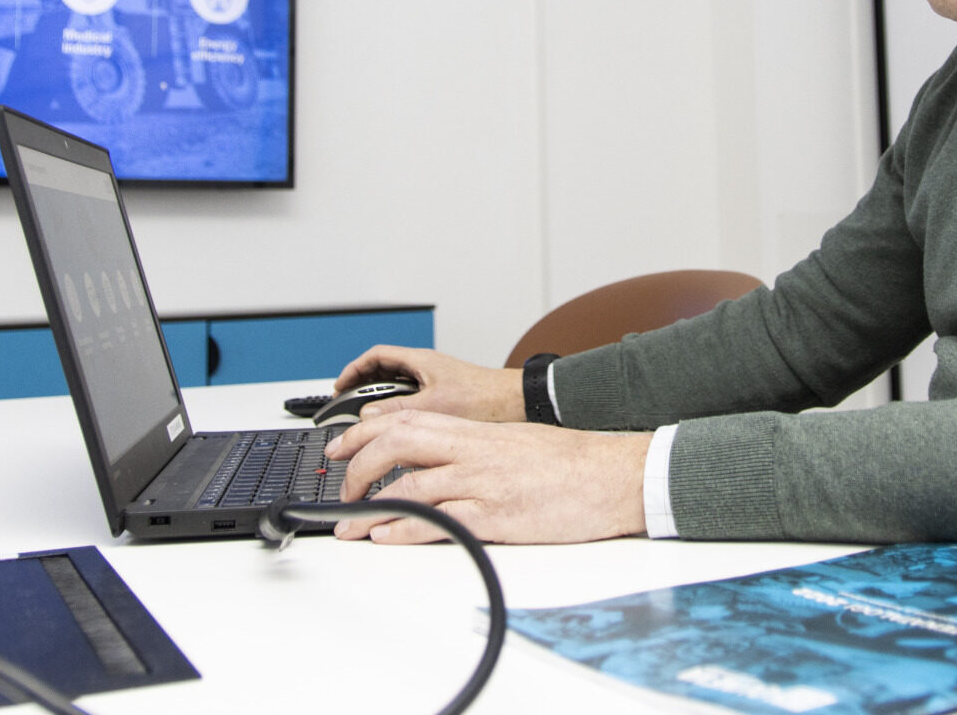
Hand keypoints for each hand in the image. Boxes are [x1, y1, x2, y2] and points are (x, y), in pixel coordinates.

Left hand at [324, 409, 650, 543]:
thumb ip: (475, 451)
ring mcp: (484, 483)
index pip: (407, 420)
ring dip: (369, 506)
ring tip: (349, 524)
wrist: (617, 474)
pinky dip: (403, 529)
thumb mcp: (516, 444)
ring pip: (410, 485)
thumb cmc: (573, 463)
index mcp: (477, 433)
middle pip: (397, 444)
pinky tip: (384, 536)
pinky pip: (439, 522)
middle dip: (357, 464)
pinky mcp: (498, 516)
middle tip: (340, 488)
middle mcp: (474, 451)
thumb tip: (438, 465)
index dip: (365, 431)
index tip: (340, 446)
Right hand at [333, 345, 523, 422]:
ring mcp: (435, 380)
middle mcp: (426, 367)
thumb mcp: (433, 406)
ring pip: (397, 387)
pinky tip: (397, 429)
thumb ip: (397, 409)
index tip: (339, 386)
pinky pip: (412, 398)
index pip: (376, 356)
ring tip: (369, 422)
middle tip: (349, 407)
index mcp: (420, 361)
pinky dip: (398, 410)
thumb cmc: (484, 398)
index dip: (353, 370)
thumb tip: (367, 415)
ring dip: (381, 402)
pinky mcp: (444, 395)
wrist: (516, 403)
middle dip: (363, 388)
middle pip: (383, 371)